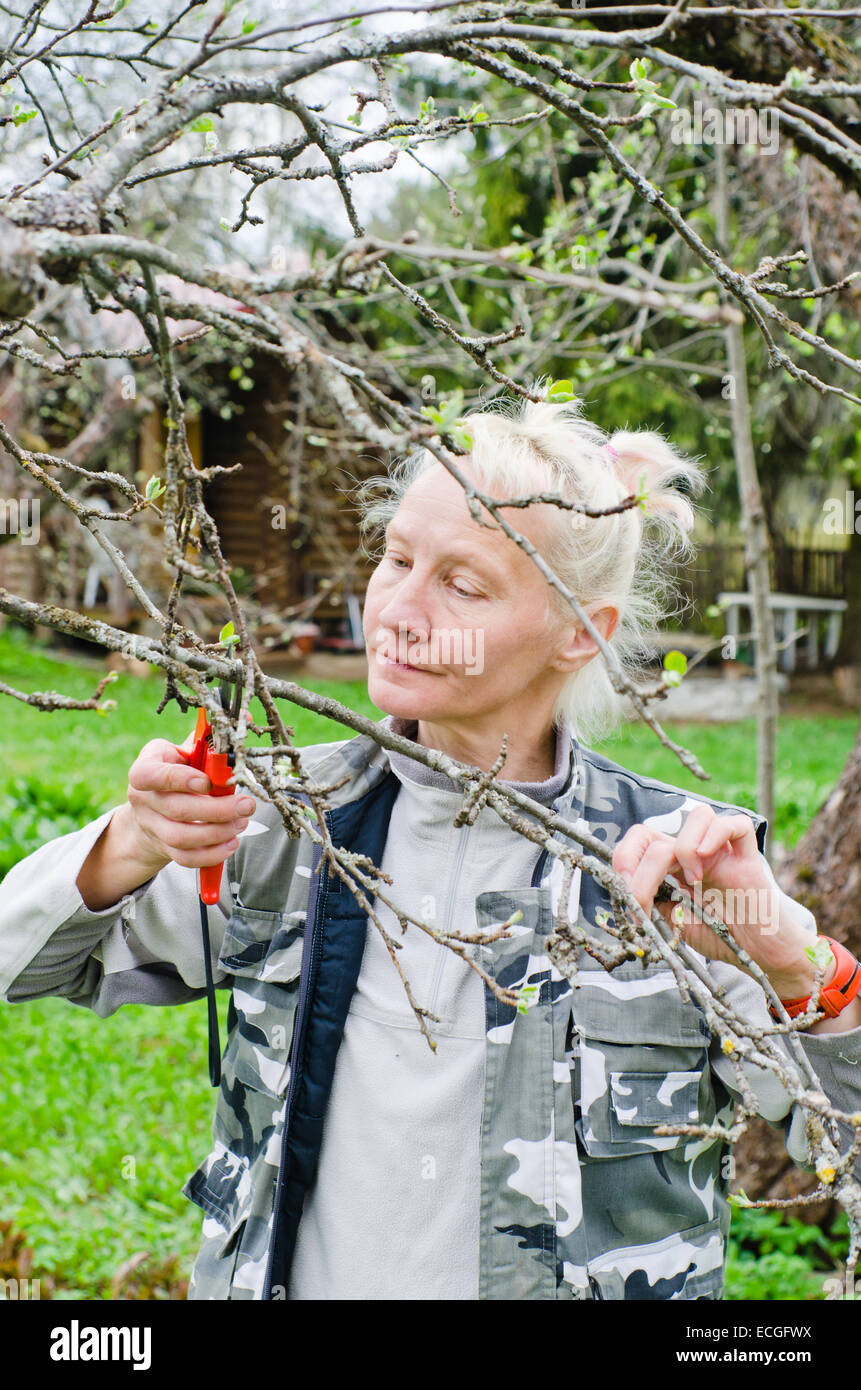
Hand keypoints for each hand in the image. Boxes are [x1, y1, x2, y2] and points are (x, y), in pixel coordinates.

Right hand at [124, 736, 256, 871]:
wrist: (151, 809)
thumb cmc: (176, 771)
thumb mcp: (185, 751)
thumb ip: (210, 739)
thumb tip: (245, 716)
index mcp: (145, 768)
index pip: (153, 775)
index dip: (180, 779)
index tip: (208, 782)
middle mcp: (142, 799)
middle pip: (176, 809)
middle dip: (216, 810)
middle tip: (246, 805)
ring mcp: (151, 826)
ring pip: (181, 837)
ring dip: (217, 832)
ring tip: (241, 822)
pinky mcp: (163, 847)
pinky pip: (185, 858)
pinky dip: (211, 855)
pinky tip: (231, 842)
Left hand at [611, 803, 818, 993]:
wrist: (761, 957)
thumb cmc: (722, 938)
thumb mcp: (675, 922)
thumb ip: (655, 902)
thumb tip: (627, 891)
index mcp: (674, 866)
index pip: (641, 840)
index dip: (624, 860)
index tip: (626, 896)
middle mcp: (695, 853)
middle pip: (658, 831)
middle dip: (640, 865)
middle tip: (642, 899)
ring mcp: (722, 852)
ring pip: (698, 816)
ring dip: (682, 846)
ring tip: (691, 880)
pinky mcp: (749, 859)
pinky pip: (737, 825)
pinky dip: (716, 834)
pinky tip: (706, 861)